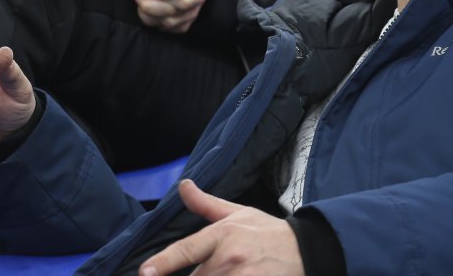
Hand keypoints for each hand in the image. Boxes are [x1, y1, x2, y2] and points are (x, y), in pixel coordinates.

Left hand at [139, 180, 303, 275]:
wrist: (307, 251)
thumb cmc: (268, 233)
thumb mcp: (239, 213)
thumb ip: (206, 204)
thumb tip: (182, 186)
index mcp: (224, 234)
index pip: (186, 250)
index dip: (163, 263)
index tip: (144, 273)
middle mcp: (230, 258)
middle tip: (212, 267)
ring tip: (225, 272)